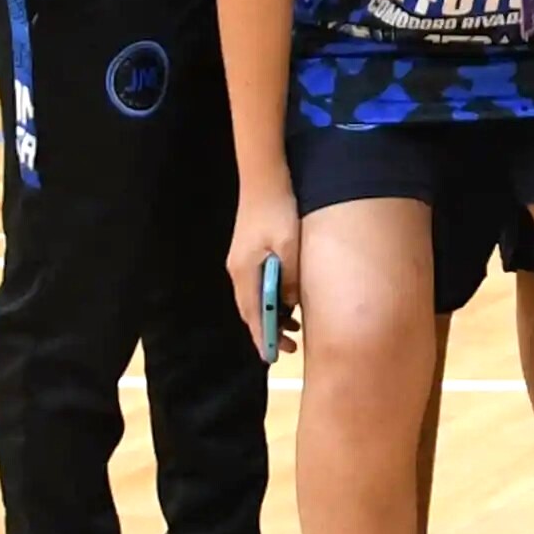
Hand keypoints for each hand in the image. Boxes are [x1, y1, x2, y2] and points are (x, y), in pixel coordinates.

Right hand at [226, 186, 299, 359]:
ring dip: (272, 313)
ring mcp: (240, 260)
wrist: (264, 177)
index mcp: (245, 272)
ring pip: (255, 297)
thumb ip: (290, 277)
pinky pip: (258, 284)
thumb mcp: (291, 245)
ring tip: (296, 326)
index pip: (253, 315)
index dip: (264, 337)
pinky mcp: (248, 251)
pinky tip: (288, 297)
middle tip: (291, 346)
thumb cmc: (279, 210)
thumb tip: (290, 302)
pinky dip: (271, 297)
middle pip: (251, 310)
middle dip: (269, 330)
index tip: (275, 356)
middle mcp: (237, 271)